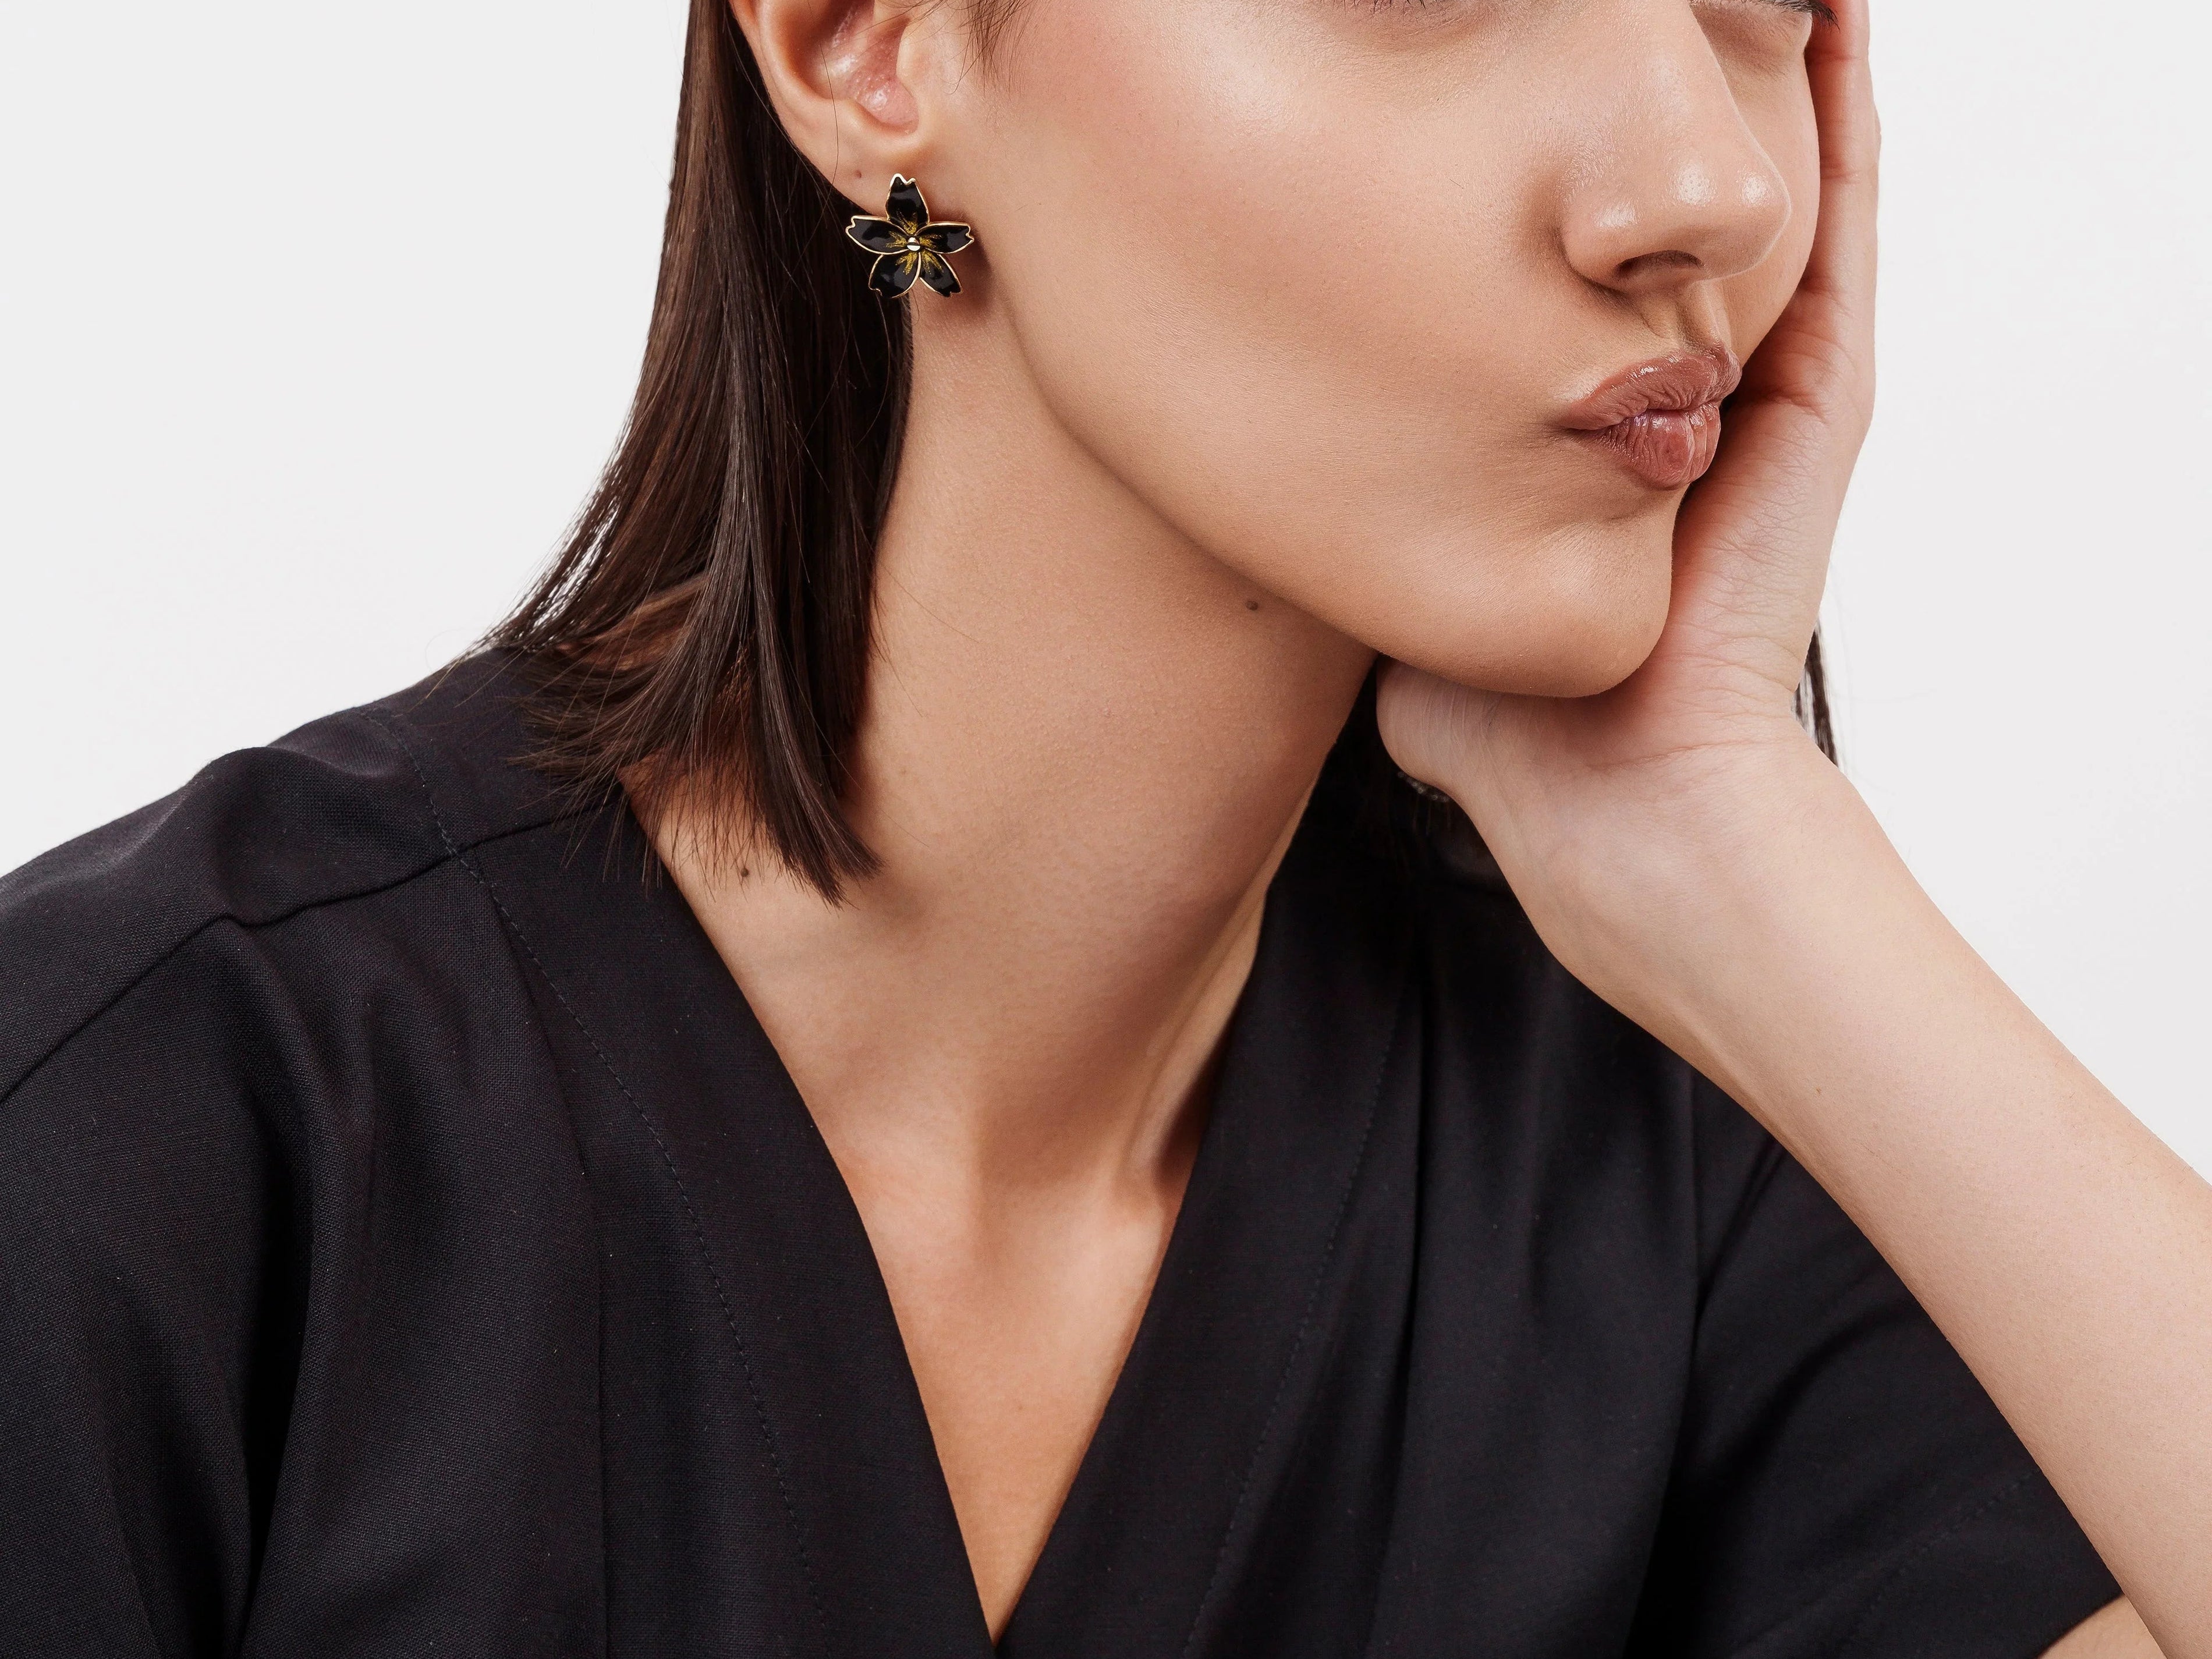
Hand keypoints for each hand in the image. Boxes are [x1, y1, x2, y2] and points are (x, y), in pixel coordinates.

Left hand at [1377, 0, 1879, 1010]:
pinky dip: (1843, 130)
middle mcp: (1691, 409)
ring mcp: (1763, 403)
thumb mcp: (1416, 621)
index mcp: (1605, 449)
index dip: (1550, 215)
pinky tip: (1835, 27)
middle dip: (1647, 132)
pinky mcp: (1816, 408)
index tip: (1493, 134)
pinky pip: (1846, 238)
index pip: (1581, 294)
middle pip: (1679, 226)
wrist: (1620, 814)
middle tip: (1613, 27)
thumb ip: (1371, 559)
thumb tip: (1290, 538)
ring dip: (1762, 91)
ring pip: (1778, 202)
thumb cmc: (1525, 753)